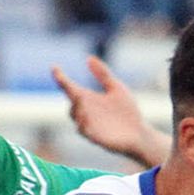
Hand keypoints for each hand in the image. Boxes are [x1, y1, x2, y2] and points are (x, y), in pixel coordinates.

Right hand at [52, 54, 168, 165]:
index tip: (54, 67)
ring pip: (75, 115)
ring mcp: (88, 124)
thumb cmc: (128, 112)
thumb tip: (89, 58)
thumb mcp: (116, 88)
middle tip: (74, 86)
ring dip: (77, 107)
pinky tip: (85, 115)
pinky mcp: (94, 136)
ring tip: (81, 98)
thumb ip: (103, 74)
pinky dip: (82, 122)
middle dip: (70, 92)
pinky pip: (82, 130)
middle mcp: (85, 111)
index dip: (61, 78)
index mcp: (88, 98)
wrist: (139, 134)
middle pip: (71, 100)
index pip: (70, 87)